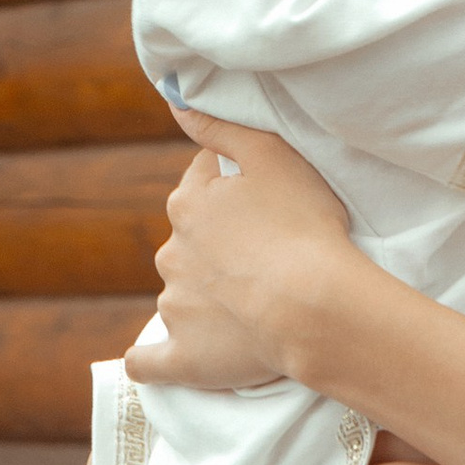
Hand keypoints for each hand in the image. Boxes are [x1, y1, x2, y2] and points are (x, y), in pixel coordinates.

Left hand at [132, 121, 350, 387]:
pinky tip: (153, 360)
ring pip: (180, 294)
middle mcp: (172, 252)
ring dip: (204, 296)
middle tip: (265, 258)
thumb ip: (220, 126)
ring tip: (252, 306)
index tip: (262, 208)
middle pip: (190, 242)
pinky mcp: (183, 356)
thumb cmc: (304, 227)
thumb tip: (176, 103)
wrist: (313, 307)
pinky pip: (150, 361)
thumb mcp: (273, 154)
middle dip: (217, 247)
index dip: (232, 195)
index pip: (200, 187)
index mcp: (189, 204)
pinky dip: (151, 360)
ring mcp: (175, 306)